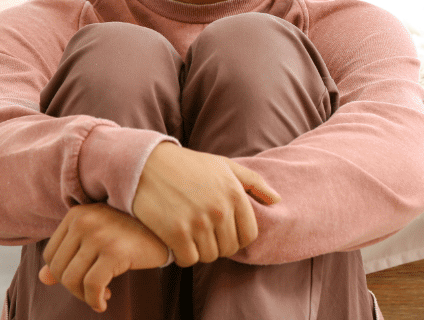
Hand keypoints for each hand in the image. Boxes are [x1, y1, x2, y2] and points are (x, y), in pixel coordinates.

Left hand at [39, 203, 168, 312]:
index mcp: (77, 214)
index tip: (82, 281)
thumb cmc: (132, 234)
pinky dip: (95, 300)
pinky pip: (92, 286)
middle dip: (73, 289)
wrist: (168, 231)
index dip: (62, 275)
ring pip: (72, 280)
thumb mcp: (97, 238)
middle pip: (59, 269)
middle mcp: (85, 220)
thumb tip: (42, 278)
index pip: (50, 255)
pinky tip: (106, 300)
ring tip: (100, 296)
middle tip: (93, 292)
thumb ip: (70, 254)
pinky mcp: (115, 251)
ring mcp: (99, 235)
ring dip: (84, 297)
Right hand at [131, 142, 280, 266]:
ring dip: (199, 250)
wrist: (146, 163)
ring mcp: (198, 222)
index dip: (236, 237)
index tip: (221, 231)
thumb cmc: (187, 164)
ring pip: (209, 256)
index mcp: (234, 193)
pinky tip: (176, 241)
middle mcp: (219, 209)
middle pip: (229, 249)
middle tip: (202, 232)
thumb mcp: (223, 165)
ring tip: (189, 234)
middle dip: (217, 244)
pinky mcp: (176, 232)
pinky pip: (189, 260)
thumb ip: (253, 182)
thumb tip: (277, 200)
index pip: (249, 235)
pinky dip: (183, 255)